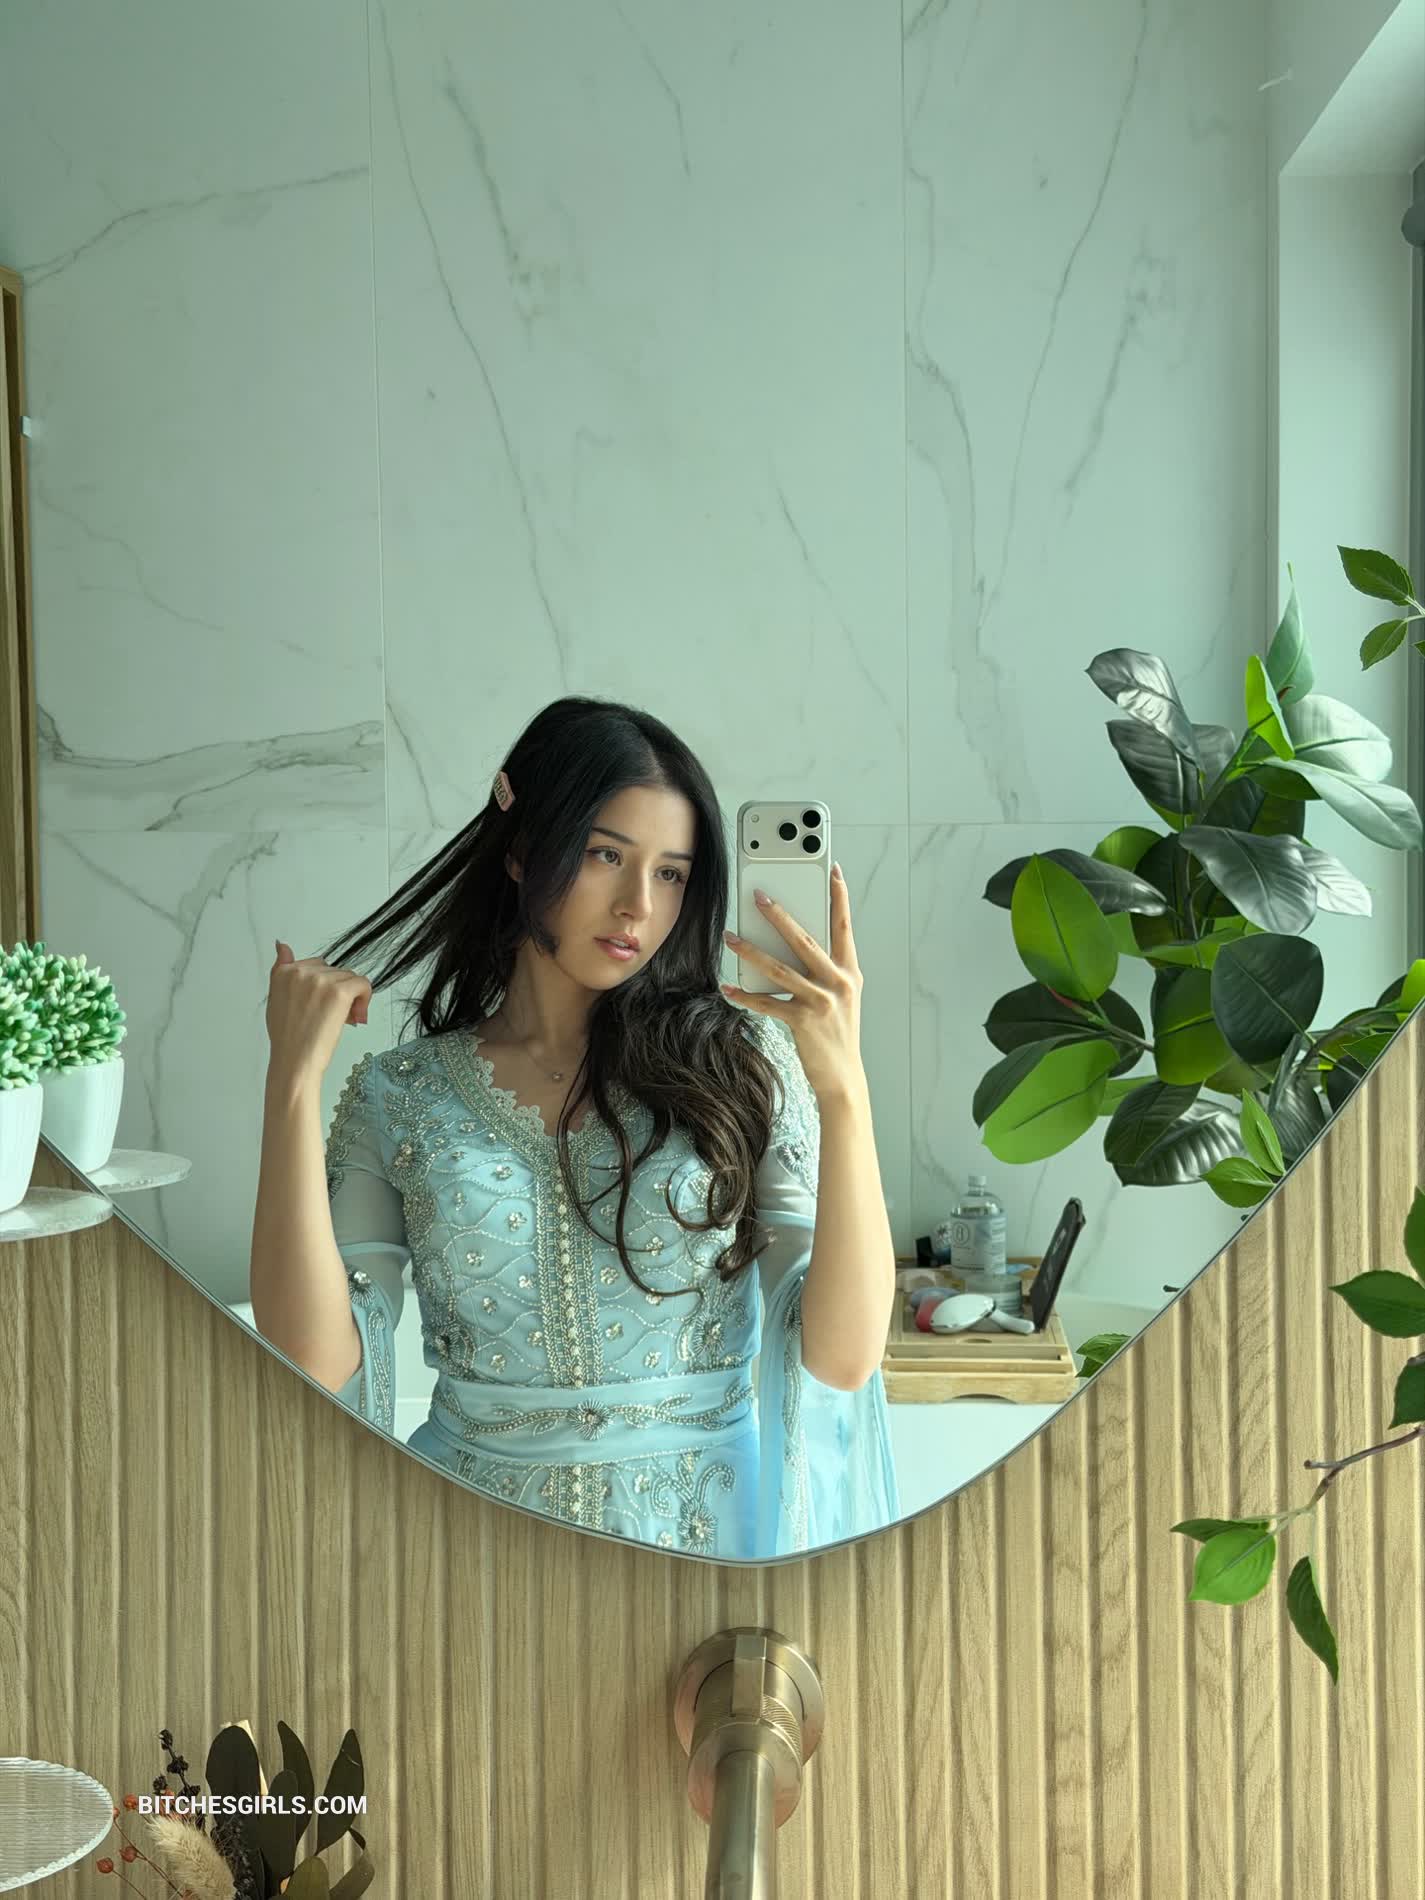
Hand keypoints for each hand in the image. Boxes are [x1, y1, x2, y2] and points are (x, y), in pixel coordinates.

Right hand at [265, 940, 372, 1088]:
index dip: (323, 987)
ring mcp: (320, 980)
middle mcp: (301, 971)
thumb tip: (281, 945)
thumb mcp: (276, 999)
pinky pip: (363, 984)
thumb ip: (281, 970)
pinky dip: (365, 999)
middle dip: (338, 991)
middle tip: (331, 1017)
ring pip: (349, 978)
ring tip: (340, 1020)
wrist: (295, 1061)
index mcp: (284, 972)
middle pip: (335, 971)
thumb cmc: (288, 1037)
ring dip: (351, 998)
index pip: (316, 966)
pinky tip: (356, 1016)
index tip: (320, 1006)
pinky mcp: (339, 991)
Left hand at [720, 864, 866, 1103]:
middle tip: (758, 896)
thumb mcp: (842, 996)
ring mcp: (821, 1002)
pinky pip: (766, 1003)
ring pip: (779, 968)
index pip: (844, 926)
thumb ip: (825, 970)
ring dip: (750, 950)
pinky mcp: (803, 1021)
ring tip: (730, 937)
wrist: (843, 1076)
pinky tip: (728, 987)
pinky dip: (744, 995)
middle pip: (804, 940)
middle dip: (779, 915)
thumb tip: (793, 944)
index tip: (833, 869)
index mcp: (849, 971)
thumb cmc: (838, 1032)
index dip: (839, 897)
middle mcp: (838, 982)